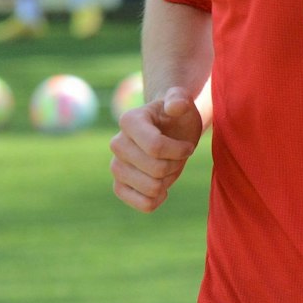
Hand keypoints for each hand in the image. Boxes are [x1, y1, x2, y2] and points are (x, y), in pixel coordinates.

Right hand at [110, 86, 204, 212]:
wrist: (169, 132)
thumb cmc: (177, 116)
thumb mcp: (183, 102)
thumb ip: (180, 98)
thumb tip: (173, 107)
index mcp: (129, 121)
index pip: (155, 147)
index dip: (178, 151)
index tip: (187, 146)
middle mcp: (117, 144)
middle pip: (156, 170)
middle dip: (175, 165)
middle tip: (178, 156)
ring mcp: (116, 166)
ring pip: (151, 189)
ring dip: (168, 181)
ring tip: (169, 167)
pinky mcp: (119, 186)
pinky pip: (142, 204)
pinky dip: (158, 200)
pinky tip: (162, 187)